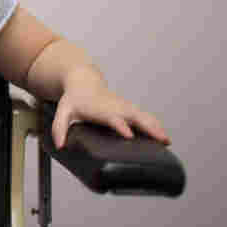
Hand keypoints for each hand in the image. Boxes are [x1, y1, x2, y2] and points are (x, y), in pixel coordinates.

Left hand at [51, 75, 169, 149]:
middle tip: (161, 140)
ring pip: (144, 116)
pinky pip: (145, 116)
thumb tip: (59, 145)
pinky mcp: (129, 109)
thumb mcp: (63, 112)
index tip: (129, 135)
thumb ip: (59, 128)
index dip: (120, 125)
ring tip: (167, 141)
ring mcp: (124, 107)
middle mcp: (116, 107)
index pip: (112, 118)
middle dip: (148, 127)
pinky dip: (155, 125)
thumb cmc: (74, 99)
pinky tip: (163, 136)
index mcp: (101, 109)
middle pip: (135, 116)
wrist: (83, 81)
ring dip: (156, 127)